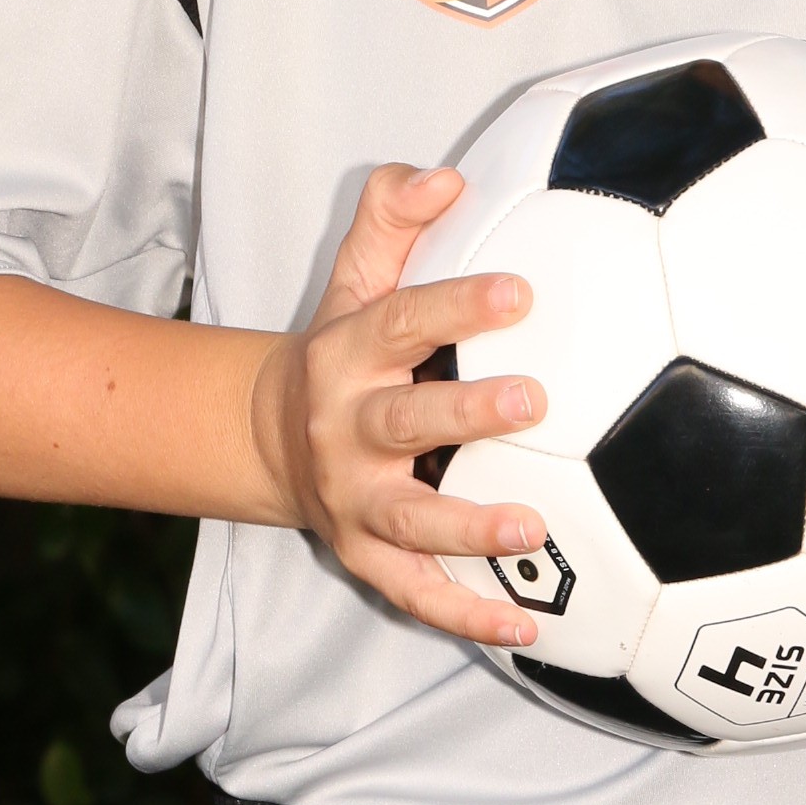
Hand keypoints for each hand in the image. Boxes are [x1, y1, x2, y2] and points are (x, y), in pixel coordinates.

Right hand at [254, 164, 551, 649]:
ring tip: (534, 529)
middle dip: (466, 414)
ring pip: (409, 518)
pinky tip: (530, 628)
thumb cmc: (346, 351)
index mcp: (348, 355)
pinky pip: (418, 594)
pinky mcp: (366, 557)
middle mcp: (345, 430)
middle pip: (402, 421)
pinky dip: (469, 616)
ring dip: (469, 526)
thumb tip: (447, 176)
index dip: (456, 306)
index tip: (519, 291)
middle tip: (534, 399)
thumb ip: (392, 219)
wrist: (271, 439)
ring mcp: (353, 501)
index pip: (402, 321)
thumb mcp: (354, 278)